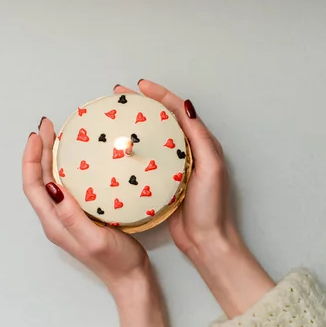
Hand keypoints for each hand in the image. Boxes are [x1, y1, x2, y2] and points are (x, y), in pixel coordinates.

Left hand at [22, 117, 169, 326]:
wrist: (131, 279)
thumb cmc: (116, 262)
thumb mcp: (93, 238)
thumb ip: (71, 214)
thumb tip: (51, 185)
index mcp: (54, 223)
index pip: (33, 185)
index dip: (31, 159)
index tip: (37, 135)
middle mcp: (57, 219)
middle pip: (39, 180)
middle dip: (39, 151)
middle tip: (48, 127)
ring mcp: (68, 218)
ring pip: (51, 182)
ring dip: (51, 158)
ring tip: (58, 137)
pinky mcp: (82, 217)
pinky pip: (68, 186)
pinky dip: (68, 168)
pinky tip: (79, 160)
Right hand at [114, 81, 274, 317]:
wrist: (206, 240)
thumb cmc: (211, 207)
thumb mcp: (210, 168)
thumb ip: (200, 138)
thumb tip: (185, 106)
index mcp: (201, 143)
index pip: (178, 110)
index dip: (159, 95)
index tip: (139, 86)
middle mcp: (187, 151)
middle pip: (162, 120)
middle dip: (142, 104)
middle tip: (119, 96)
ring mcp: (173, 166)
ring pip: (151, 138)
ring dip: (135, 125)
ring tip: (114, 117)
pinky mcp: (162, 181)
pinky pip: (146, 159)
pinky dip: (133, 149)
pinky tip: (117, 149)